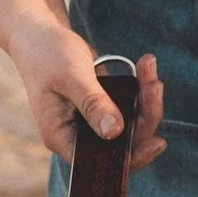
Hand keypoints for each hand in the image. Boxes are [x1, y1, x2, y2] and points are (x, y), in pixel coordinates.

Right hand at [9, 21, 165, 169]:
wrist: (40, 34)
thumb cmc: (47, 54)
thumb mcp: (72, 77)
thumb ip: (93, 104)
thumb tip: (114, 132)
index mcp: (60, 137)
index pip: (101, 162)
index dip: (132, 156)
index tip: (158, 141)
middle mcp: (77, 135)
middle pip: (123, 142)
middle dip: (146, 116)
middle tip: (154, 83)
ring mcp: (91, 121)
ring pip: (131, 124)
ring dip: (147, 99)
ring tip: (149, 66)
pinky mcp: (102, 106)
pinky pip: (130, 107)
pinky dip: (141, 89)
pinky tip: (145, 67)